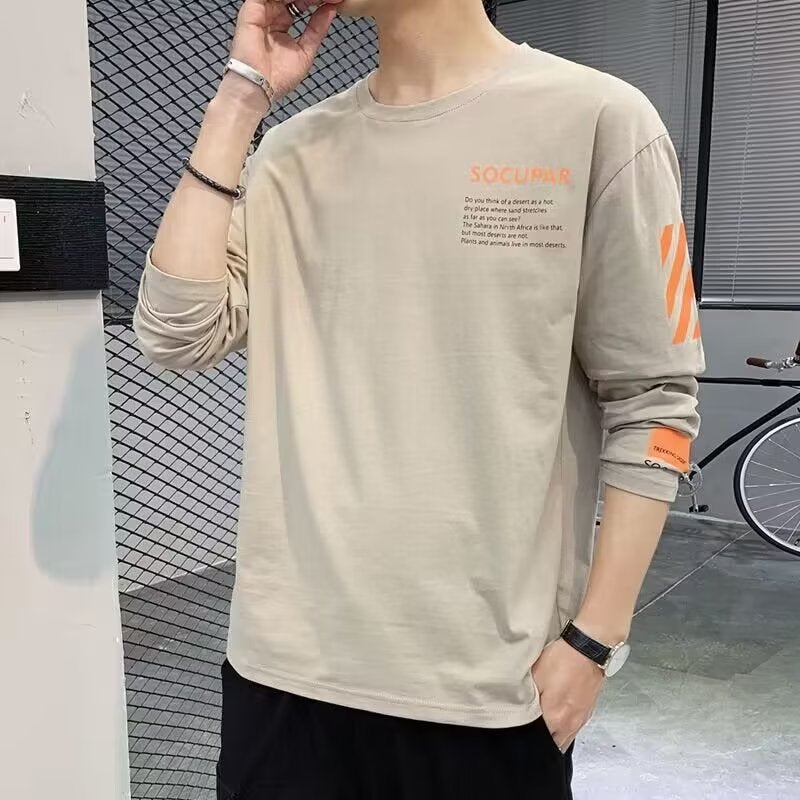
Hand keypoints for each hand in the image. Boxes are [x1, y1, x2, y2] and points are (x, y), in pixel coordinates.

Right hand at [223, 0, 342, 106]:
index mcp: (281, 28)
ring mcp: (260, 14)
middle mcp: (270, 19)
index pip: (297, 5)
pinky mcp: (250, 11)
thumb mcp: (306, 52)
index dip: (313, 2)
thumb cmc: (278, 78)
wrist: (260, 87)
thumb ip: (317, 30)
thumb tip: (330, 11)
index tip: (330, 2)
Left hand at [530, 638, 604, 751]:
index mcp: (555, 719)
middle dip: (542, 742)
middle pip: (554, 745)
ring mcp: (581, 719)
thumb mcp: (536, 677)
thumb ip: (527, 700)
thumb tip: (519, 714)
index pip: (540, 744)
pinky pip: (573, 728)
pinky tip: (557, 713)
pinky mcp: (587, 711)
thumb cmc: (561, 660)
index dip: (529, 740)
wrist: (587, 649)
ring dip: (554, 735)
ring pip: (565, 738)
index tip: (520, 733)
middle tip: (529, 730)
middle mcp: (570, 725)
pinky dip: (564, 726)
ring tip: (543, 723)